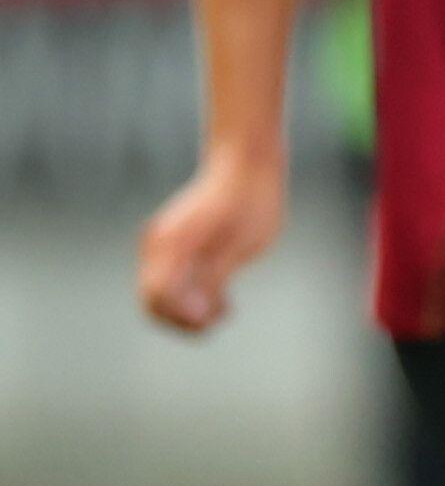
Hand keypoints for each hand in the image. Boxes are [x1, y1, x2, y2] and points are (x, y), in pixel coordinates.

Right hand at [135, 147, 285, 332]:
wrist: (246, 165)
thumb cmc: (250, 203)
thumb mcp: (240, 248)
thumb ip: (212, 280)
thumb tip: (193, 313)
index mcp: (172, 245)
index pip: (158, 298)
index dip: (182, 319)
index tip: (214, 318)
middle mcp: (158, 246)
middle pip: (153, 302)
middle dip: (184, 320)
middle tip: (221, 317)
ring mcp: (161, 245)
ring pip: (161, 296)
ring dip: (189, 311)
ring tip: (226, 309)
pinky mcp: (173, 246)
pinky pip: (171, 282)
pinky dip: (191, 298)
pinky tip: (224, 300)